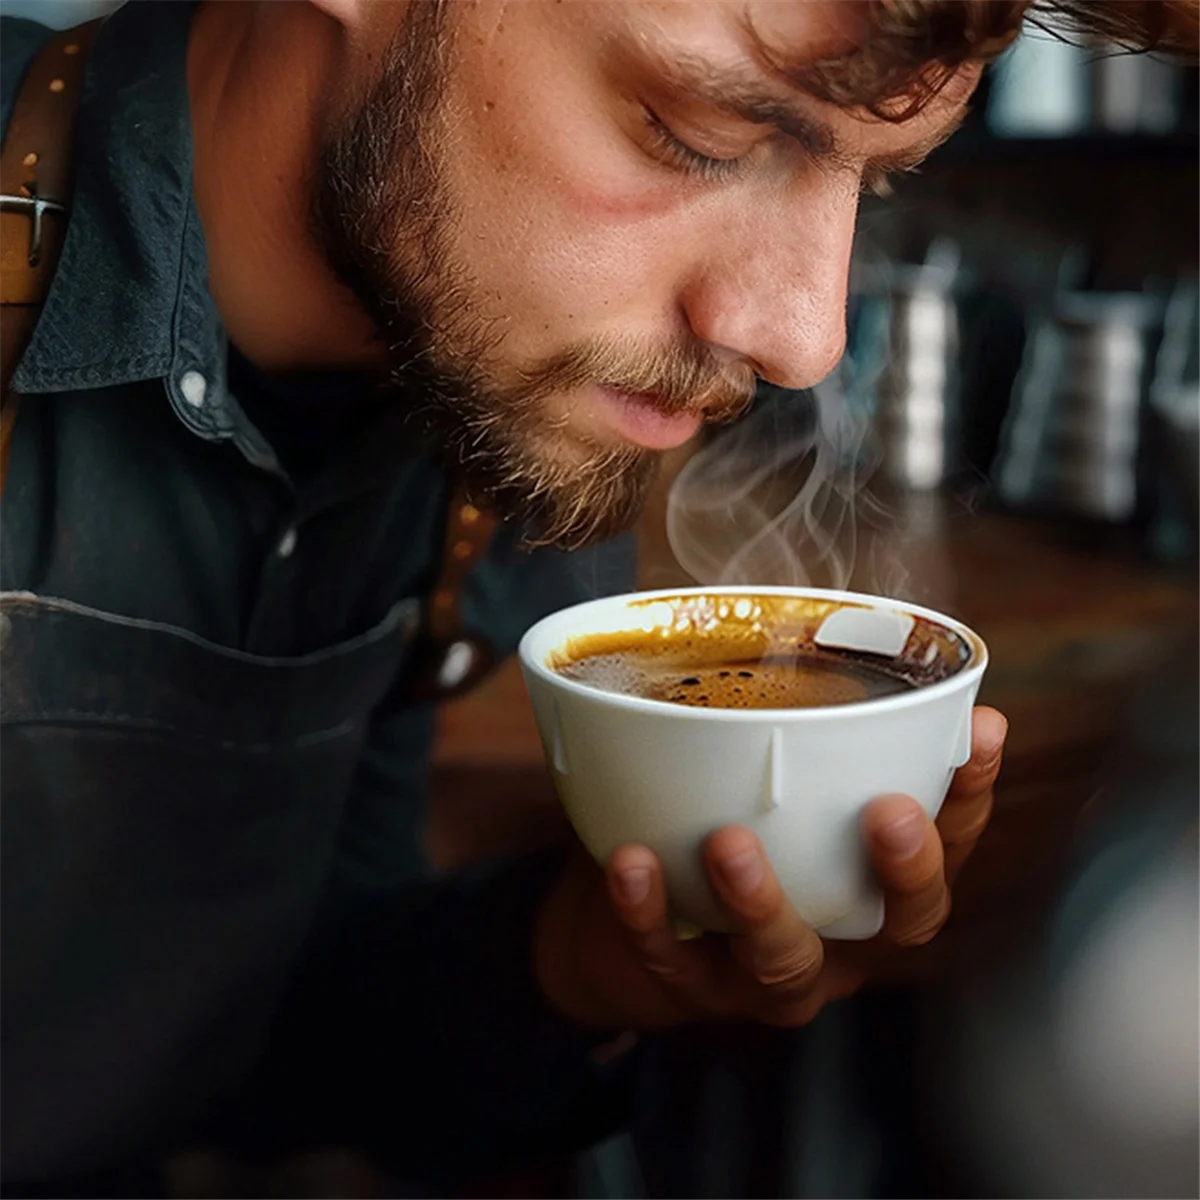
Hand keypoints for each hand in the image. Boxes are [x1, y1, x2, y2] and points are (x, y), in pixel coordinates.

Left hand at [534, 707, 1006, 1031]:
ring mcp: (764, 977)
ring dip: (762, 902)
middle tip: (887, 813)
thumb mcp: (774, 791)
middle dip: (905, 872)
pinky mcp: (687, 990)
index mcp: (869, 885)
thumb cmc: (717, 838)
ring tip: (728, 842)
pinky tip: (633, 864)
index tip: (981, 732)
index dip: (971, 796)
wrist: (625, 940)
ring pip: (785, 961)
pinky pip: (672, 963)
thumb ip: (808, 739)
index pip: (947, 845)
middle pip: (901, 926)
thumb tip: (838, 634)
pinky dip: (648, 915)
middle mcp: (837, 939)